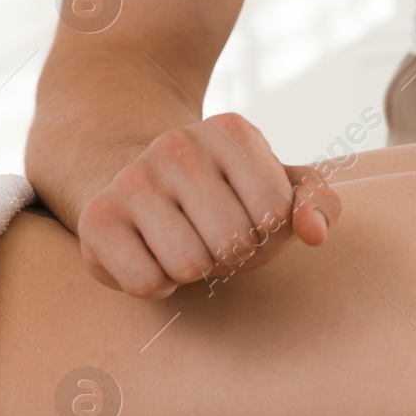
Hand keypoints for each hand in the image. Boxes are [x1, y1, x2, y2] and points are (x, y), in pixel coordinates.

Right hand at [77, 112, 340, 297]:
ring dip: (197, 271)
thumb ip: (318, 203)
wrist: (136, 179)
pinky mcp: (96, 218)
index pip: (277, 213)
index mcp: (232, 131)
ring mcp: (132, 178)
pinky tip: (152, 254)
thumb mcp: (282, 187)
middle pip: (233, 242)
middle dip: (235, 256)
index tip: (251, 219)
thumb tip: (315, 234)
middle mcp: (178, 144)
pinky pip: (146, 283)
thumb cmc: (226, 193)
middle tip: (216, 237)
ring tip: (186, 243)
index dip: (271, 234)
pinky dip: (158, 284)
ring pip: (190, 265)